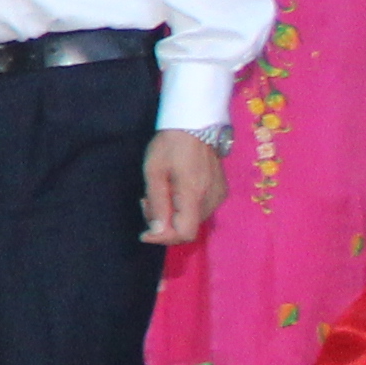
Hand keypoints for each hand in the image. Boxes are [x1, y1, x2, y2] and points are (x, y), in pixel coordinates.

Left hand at [143, 130, 221, 249]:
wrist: (195, 125)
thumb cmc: (170, 146)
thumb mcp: (154, 172)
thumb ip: (157, 203)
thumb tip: (157, 232)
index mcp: (194, 194)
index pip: (185, 233)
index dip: (163, 238)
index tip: (145, 234)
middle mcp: (211, 199)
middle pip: (187, 228)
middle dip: (163, 224)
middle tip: (146, 202)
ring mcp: (219, 195)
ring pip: (193, 220)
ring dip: (172, 215)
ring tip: (158, 193)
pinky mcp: (221, 191)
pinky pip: (200, 209)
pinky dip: (183, 208)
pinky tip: (172, 191)